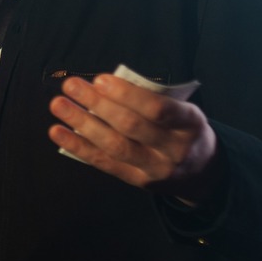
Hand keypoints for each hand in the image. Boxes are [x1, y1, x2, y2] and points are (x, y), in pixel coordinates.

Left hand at [50, 74, 217, 197]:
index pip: (158, 109)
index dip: (127, 95)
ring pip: (115, 146)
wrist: (203, 173)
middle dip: (98, 103)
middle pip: (131, 126)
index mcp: (190, 124)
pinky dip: (79, 147)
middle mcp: (174, 149)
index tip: (100, 79)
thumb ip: (153, 100)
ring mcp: (155, 169)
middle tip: (71, 85)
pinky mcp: (138, 181)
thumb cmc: (184, 130)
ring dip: (82, 123)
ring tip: (59, 105)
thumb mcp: (184, 111)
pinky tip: (58, 132)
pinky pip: (105, 163)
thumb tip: (105, 85)